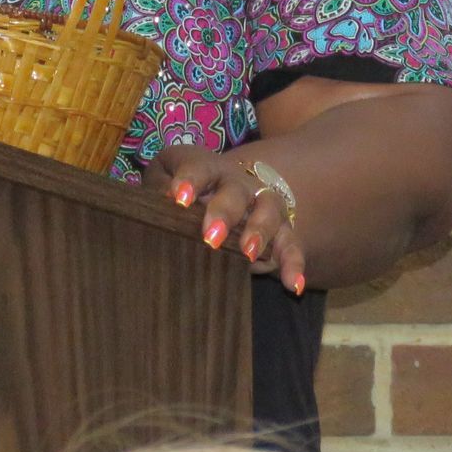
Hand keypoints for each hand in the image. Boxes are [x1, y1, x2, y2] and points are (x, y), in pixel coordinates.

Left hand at [145, 143, 305, 294]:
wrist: (221, 190)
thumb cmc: (181, 189)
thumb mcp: (163, 181)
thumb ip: (158, 191)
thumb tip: (160, 204)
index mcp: (205, 166)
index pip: (196, 166)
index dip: (188, 179)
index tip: (179, 198)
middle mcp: (237, 182)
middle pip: (235, 191)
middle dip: (225, 212)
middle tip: (211, 237)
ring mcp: (261, 204)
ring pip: (268, 211)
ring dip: (260, 232)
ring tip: (249, 255)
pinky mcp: (279, 229)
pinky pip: (291, 243)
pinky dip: (293, 262)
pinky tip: (294, 285)